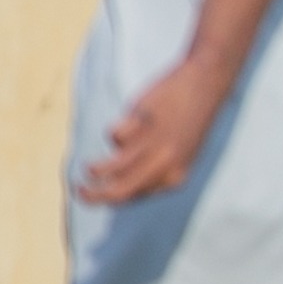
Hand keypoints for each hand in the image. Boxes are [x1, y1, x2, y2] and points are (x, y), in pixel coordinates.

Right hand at [78, 53, 231, 202]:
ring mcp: (153, 145)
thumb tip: (118, 188)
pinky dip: (119, 127)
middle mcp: (165, 164)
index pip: (134, 197)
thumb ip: (154, 174)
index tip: (95, 195)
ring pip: (109, 168)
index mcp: (175, 177)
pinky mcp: (142, 122)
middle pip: (118, 191)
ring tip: (89, 167)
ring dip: (94, 170)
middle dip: (93, 196)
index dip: (109, 198)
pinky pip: (114, 135)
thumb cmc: (187, 123)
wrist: (205, 85)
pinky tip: (135, 118)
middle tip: (78, 191)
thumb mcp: (179, 156)